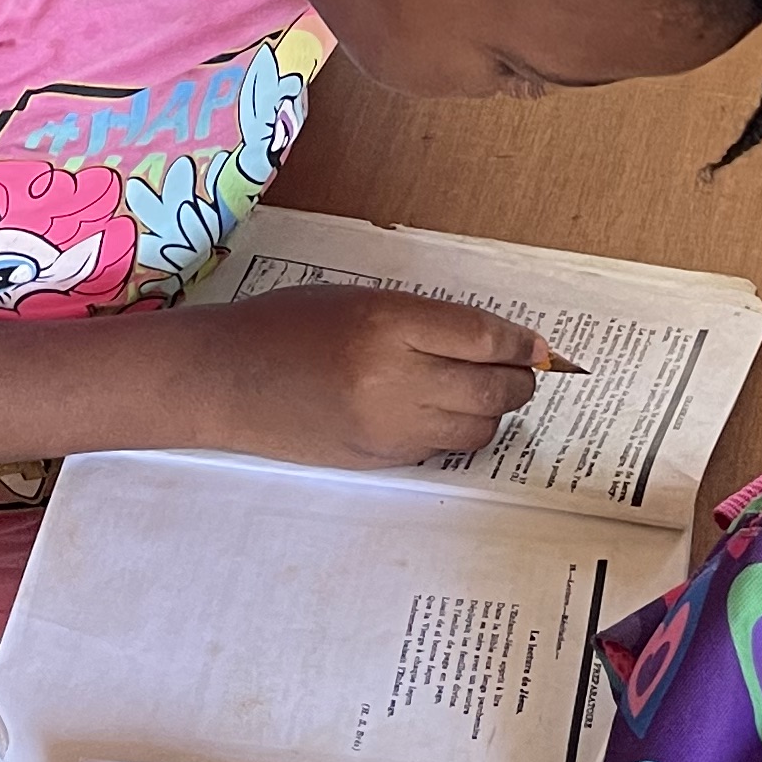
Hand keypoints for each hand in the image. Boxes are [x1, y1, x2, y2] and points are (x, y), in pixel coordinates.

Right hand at [196, 284, 548, 469]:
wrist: (224, 380)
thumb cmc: (286, 326)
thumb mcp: (357, 300)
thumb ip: (424, 321)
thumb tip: (495, 343)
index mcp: (386, 323)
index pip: (483, 338)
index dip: (521, 343)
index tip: (537, 345)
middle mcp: (392, 379)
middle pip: (492, 389)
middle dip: (518, 380)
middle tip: (523, 370)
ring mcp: (386, 428)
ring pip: (477, 428)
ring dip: (491, 410)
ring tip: (481, 391)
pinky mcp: (378, 461)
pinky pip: (441, 448)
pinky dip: (454, 431)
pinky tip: (438, 411)